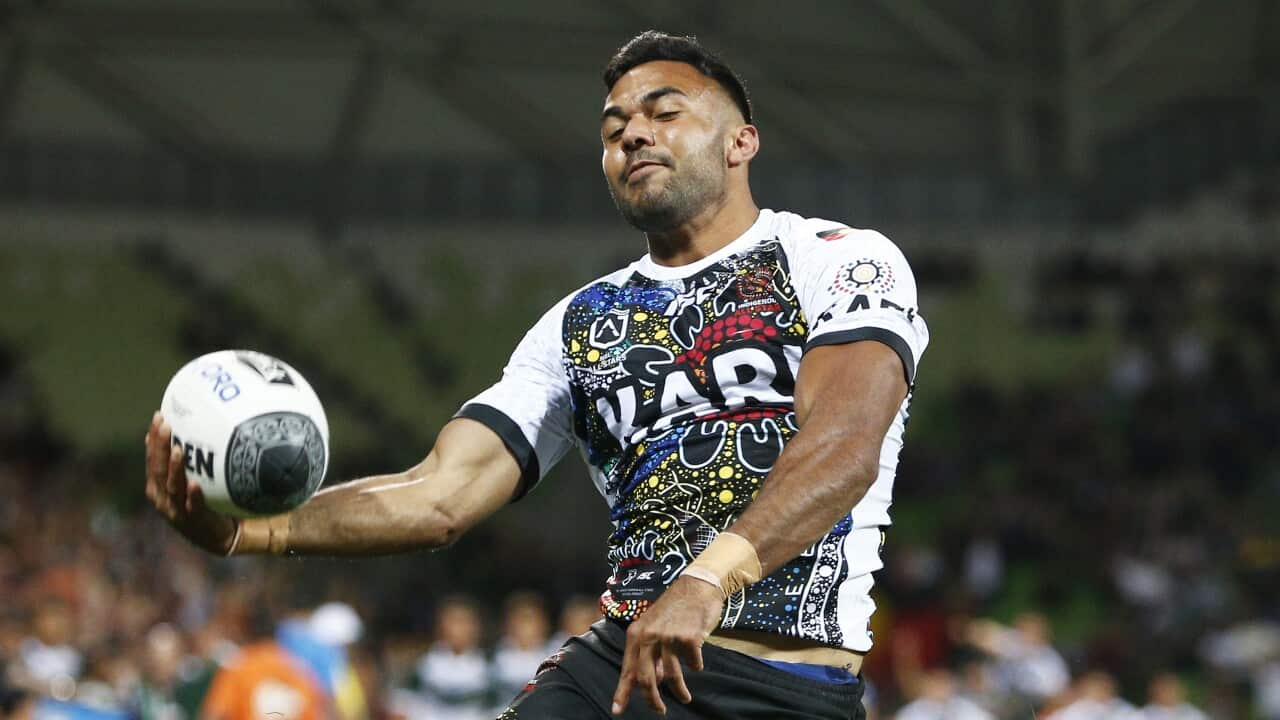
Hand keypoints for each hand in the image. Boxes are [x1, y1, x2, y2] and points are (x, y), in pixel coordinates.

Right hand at [144, 411, 236, 554]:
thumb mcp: (183, 482)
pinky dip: (193, 496)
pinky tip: (196, 484)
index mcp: (157, 487)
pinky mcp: (194, 521)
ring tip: (178, 449)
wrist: (215, 537)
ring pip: (173, 487)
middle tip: (166, 425)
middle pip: (159, 470)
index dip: (154, 439)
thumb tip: (164, 436)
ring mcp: (177, 511)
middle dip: (161, 447)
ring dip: (175, 468)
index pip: (152, 459)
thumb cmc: (199, 503)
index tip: (159, 417)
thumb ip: (174, 464)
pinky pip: (193, 507)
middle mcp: (162, 499)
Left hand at [612, 575, 723, 715]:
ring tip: (685, 698)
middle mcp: (649, 636)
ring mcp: (669, 636)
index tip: (617, 711)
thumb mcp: (655, 627)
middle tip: (659, 711)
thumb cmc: (676, 608)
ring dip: (680, 691)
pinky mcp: (689, 638)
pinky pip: (693, 663)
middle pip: (646, 677)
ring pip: (672, 675)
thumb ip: (652, 652)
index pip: (627, 669)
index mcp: (636, 634)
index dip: (622, 692)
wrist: (697, 585)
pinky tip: (697, 661)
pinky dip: (696, 666)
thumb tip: (657, 679)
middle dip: (652, 699)